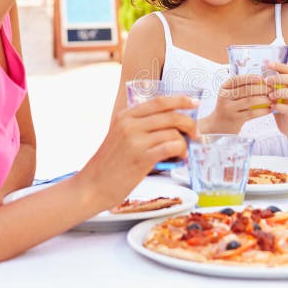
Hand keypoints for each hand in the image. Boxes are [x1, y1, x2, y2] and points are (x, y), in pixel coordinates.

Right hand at [78, 95, 196, 209]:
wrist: (91, 186)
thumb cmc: (109, 165)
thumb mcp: (120, 136)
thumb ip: (140, 126)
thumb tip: (171, 123)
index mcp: (125, 116)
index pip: (159, 101)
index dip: (180, 100)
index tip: (194, 102)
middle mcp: (130, 124)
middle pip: (171, 116)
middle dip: (189, 124)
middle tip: (196, 134)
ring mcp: (135, 141)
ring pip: (174, 133)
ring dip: (184, 143)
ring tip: (182, 153)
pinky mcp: (141, 158)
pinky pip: (171, 147)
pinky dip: (181, 152)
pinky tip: (179, 159)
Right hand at [199, 74, 271, 133]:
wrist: (218, 124)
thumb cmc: (229, 106)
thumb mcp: (230, 94)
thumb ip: (241, 87)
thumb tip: (262, 80)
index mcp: (224, 88)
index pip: (238, 79)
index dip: (251, 78)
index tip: (262, 78)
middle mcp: (225, 97)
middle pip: (246, 90)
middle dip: (261, 88)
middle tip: (271, 89)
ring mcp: (229, 109)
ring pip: (250, 101)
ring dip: (264, 99)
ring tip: (272, 99)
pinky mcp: (236, 119)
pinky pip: (253, 113)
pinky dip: (263, 110)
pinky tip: (270, 108)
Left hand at [265, 61, 287, 136]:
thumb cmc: (283, 107)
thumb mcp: (277, 94)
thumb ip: (271, 85)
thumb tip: (257, 74)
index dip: (279, 66)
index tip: (267, 63)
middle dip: (279, 78)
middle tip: (267, 80)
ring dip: (281, 92)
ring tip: (270, 95)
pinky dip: (281, 107)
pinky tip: (273, 106)